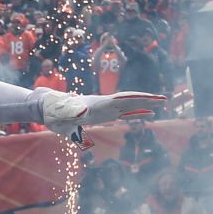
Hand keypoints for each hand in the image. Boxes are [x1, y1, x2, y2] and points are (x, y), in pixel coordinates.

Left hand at [41, 90, 165, 137]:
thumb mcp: (62, 114)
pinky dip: (136, 113)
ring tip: (161, 104)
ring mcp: (104, 108)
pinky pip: (123, 113)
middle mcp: (103, 103)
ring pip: (128, 105)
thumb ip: (72, 113)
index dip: (136, 99)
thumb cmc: (53, 112)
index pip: (120, 99)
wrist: (47, 108)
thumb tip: (82, 114)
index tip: (151, 98)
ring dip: (144, 105)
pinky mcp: (103, 114)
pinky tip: (146, 115)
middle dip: (146, 100)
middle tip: (164, 99)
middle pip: (128, 100)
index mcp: (97, 103)